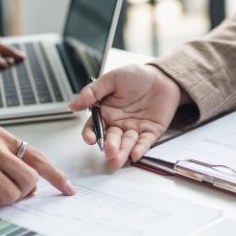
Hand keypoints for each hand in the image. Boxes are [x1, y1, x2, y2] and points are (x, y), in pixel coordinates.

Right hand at [69, 64, 188, 169]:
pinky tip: (135, 154)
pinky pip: (145, 142)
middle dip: (110, 147)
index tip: (91, 139)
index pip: (94, 128)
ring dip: (122, 152)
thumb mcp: (111, 79)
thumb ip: (92, 92)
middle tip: (109, 151)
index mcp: (107, 112)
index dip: (91, 134)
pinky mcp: (151, 132)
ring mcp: (135, 129)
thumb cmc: (137, 76)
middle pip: (111, 139)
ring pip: (127, 144)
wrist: (162, 76)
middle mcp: (119, 124)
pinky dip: (140, 149)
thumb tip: (73, 105)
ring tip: (117, 160)